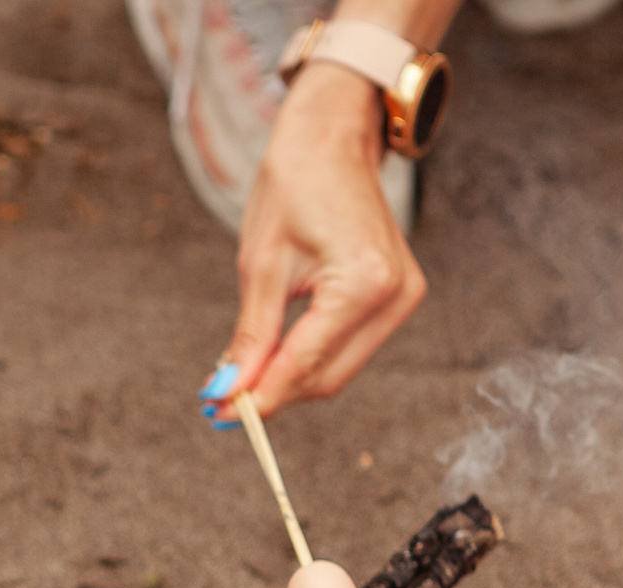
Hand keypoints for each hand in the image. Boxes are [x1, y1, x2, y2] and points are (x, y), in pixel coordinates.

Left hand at [208, 63, 424, 421]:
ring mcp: (404, 298)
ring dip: (292, 380)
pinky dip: (312, 358)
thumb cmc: (293, 184)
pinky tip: (277, 355)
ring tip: (244, 376)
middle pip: (327, 378)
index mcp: (363, 282)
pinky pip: (351, 348)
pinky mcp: (400, 297)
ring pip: (340, 370)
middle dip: (274, 393)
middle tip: (222, 402)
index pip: (305, 362)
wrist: (333, 139)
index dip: (259, 396)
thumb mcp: (259, 264)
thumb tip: (227, 392)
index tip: (217, 413)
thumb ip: (251, 336)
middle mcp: (394, 296)